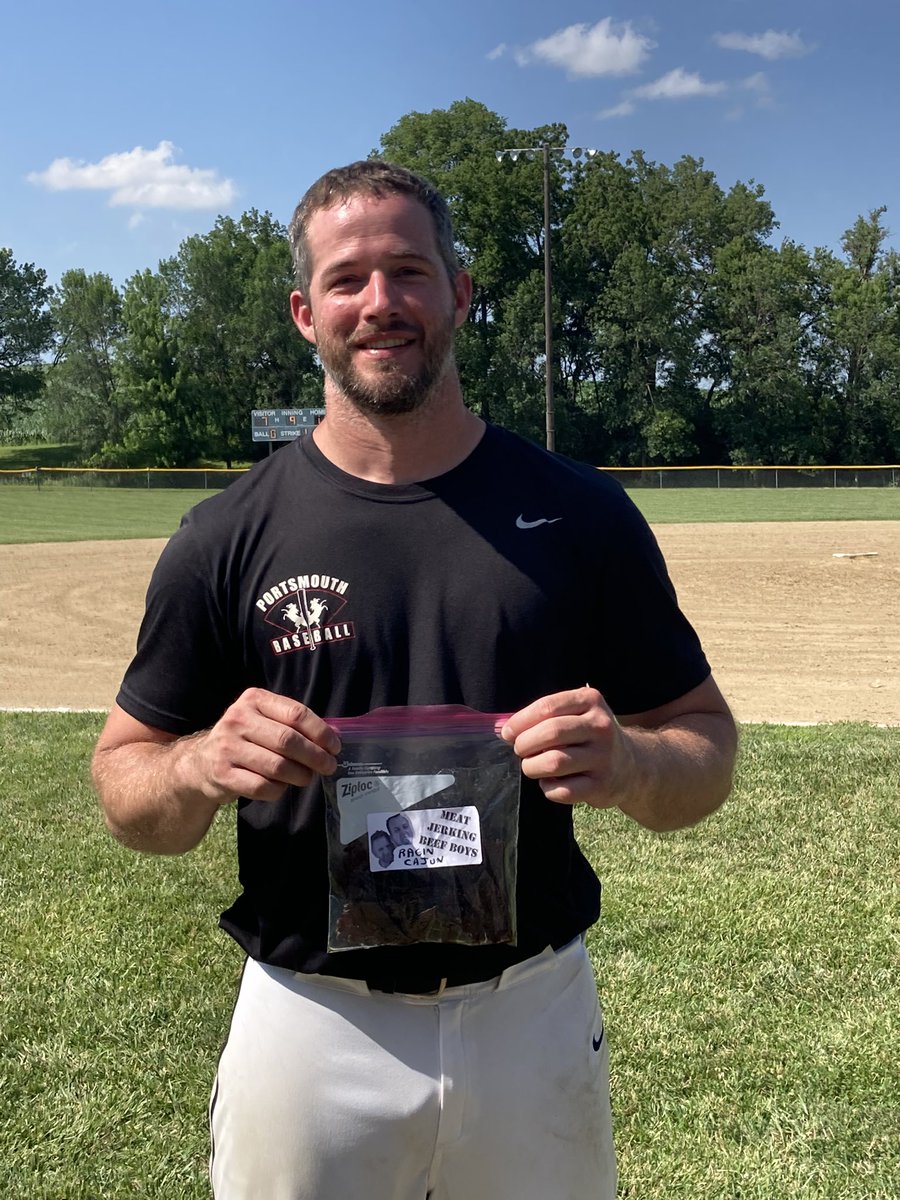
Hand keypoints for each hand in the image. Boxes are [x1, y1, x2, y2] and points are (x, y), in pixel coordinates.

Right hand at [185, 687, 340, 805]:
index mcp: (253, 700)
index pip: (295, 713)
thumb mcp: (263, 719)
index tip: (335, 746)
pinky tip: (282, 786)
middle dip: (315, 756)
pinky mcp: (223, 774)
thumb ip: (291, 724)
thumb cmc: (245, 739)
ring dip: (300, 775)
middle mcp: (238, 719)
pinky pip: (262, 786)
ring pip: (277, 766)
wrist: (201, 763)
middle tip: (329, 766)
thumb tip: (332, 738)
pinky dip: (279, 789)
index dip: (320, 732)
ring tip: (307, 777)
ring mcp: (227, 747)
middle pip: (288, 740)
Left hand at [500, 687, 635, 809]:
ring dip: (532, 767)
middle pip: (551, 733)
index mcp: (591, 701)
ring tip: (531, 766)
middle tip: (520, 750)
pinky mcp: (602, 785)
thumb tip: (504, 728)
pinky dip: (548, 788)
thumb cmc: (589, 736)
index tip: (507, 733)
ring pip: (554, 762)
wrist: (630, 766)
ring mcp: (604, 756)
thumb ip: (544, 716)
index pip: (547, 707)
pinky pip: (563, 790)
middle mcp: (601, 726)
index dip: (521, 721)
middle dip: (524, 744)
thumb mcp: (576, 714)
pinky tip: (549, 782)